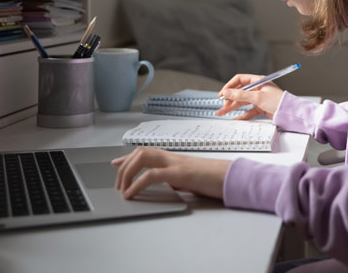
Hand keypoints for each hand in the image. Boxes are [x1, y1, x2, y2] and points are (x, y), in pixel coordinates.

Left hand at [112, 148, 231, 199]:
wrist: (232, 178)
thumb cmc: (214, 180)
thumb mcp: (191, 180)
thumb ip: (177, 179)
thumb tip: (168, 185)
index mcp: (175, 158)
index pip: (146, 152)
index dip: (128, 157)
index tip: (115, 163)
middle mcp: (173, 157)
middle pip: (141, 152)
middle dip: (124, 167)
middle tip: (118, 184)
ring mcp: (175, 163)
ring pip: (143, 157)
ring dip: (128, 173)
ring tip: (122, 189)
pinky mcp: (179, 173)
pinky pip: (151, 175)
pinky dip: (137, 184)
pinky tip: (131, 194)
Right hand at [217, 73, 284, 119]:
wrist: (290, 113)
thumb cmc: (278, 101)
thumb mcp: (257, 97)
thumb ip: (241, 95)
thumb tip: (227, 92)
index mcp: (258, 81)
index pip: (240, 80)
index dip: (230, 86)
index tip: (222, 94)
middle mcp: (258, 88)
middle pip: (240, 92)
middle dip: (230, 99)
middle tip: (221, 106)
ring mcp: (259, 98)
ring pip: (243, 102)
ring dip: (233, 107)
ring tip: (222, 113)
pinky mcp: (261, 107)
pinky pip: (248, 110)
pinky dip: (242, 114)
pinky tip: (235, 119)